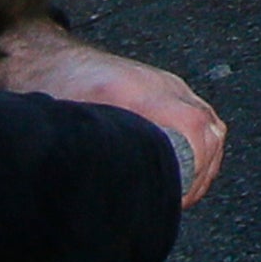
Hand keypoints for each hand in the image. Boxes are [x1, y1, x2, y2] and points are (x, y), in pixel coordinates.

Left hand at [0, 22, 224, 205]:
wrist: (50, 61)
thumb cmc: (56, 89)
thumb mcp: (71, 121)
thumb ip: (93, 148)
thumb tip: (113, 186)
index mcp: (140, 93)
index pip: (194, 125)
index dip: (198, 164)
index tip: (181, 195)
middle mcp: (163, 85)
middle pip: (210, 127)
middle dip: (205, 169)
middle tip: (183, 200)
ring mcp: (168, 85)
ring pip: (210, 122)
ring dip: (207, 158)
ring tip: (188, 189)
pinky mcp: (167, 89)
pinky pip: (201, 115)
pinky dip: (202, 143)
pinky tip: (186, 166)